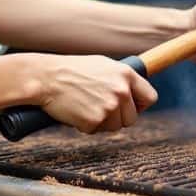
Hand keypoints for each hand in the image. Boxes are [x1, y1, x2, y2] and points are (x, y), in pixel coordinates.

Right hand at [35, 54, 158, 133]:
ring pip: (114, 127)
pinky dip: (85, 125)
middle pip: (131, 118)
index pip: (150, 97)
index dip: (140, 105)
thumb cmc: (70, 70)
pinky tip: (75, 111)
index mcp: (126, 74)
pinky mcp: (95, 120)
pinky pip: (95, 130)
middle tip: (98, 107)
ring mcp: (109, 107)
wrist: (45, 78)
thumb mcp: (102, 66)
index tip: (130, 107)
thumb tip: (134, 90)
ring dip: (101, 122)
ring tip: (84, 105)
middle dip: (117, 117)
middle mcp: (121, 91)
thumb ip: (121, 79)